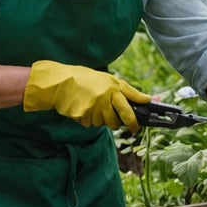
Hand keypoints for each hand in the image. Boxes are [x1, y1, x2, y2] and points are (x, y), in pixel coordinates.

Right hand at [22, 61, 150, 132]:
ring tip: (93, 107)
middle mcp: (106, 97)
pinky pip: (90, 124)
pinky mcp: (84, 115)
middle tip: (121, 125)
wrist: (59, 82)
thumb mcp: (106, 79)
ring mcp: (95, 107)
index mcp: (113, 87)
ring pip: (104, 124)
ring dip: (101, 120)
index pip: (130, 103)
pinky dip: (88, 120)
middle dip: (121, 125)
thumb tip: (146, 99)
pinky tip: (83, 109)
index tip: (139, 127)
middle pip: (118, 120)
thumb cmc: (84, 79)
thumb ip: (125, 89)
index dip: (136, 118)